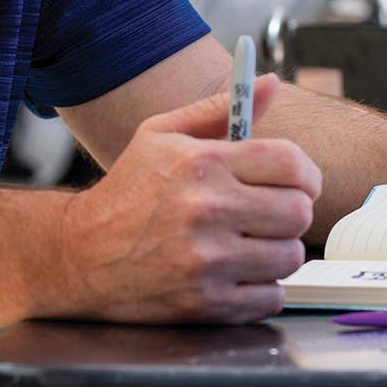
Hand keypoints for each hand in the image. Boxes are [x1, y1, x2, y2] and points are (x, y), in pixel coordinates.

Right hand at [53, 74, 320, 324]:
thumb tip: (269, 83)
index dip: (306, 173)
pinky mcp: (206, 303)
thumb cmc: (127, 192)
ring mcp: (207, 261)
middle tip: (272, 213)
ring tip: (250, 244)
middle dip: (293, 211)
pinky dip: (262, 288)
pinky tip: (236, 274)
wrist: (80, 256)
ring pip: (289, 256)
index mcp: (201, 163)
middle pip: (298, 211)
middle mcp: (206, 209)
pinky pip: (271, 296)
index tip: (300, 182)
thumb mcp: (161, 134)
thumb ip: (220, 108)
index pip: (290, 162)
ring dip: (277, 251)